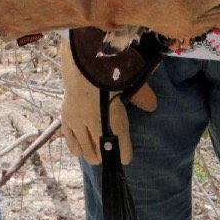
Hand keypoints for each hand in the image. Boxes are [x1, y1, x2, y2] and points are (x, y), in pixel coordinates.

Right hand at [59, 36, 157, 164]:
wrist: (81, 61)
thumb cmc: (107, 69)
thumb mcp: (128, 81)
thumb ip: (141, 95)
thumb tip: (153, 106)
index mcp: (114, 116)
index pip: (121, 149)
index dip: (124, 155)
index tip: (125, 158)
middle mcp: (95, 123)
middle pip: (101, 154)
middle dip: (106, 157)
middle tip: (109, 154)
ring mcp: (79, 122)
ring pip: (85, 151)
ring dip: (91, 154)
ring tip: (95, 153)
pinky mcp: (66, 120)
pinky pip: (71, 143)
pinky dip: (77, 148)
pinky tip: (81, 148)